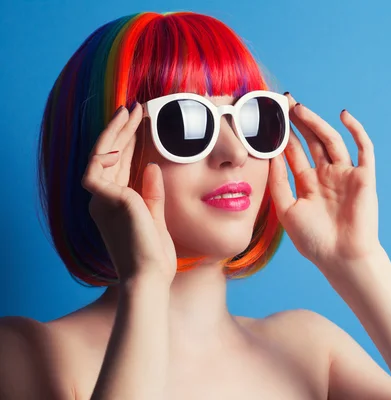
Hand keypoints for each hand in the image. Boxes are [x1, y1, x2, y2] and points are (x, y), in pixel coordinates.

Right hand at [82, 104, 175, 283]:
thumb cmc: (154, 256)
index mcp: (115, 205)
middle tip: (135, 109)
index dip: (127, 143)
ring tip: (131, 113)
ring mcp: (102, 202)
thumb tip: (151, 166)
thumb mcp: (156, 218)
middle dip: (121, 131)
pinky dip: (107, 153)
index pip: (118, 165)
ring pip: (101, 157)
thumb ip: (152, 193)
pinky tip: (124, 138)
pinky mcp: (107, 203)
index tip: (141, 123)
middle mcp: (103, 201)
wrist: (150, 279)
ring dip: (115, 134)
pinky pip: (98, 171)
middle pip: (109, 157)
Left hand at [268, 94, 381, 275]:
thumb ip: (278, 183)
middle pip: (311, 141)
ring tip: (299, 107)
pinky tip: (343, 115)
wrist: (342, 258)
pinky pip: (363, 148)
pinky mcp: (364, 176)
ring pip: (331, 140)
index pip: (293, 153)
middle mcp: (326, 176)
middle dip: (298, 122)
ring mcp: (345, 174)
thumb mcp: (287, 210)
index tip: (270, 118)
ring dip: (316, 123)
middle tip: (284, 102)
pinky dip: (356, 130)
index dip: (283, 135)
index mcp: (308, 184)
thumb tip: (269, 156)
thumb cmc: (314, 240)